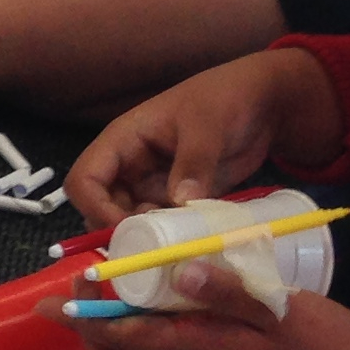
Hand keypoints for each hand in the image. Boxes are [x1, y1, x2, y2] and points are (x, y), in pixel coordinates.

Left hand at [62, 273, 349, 349]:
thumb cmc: (324, 339)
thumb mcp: (280, 305)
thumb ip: (229, 289)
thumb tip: (178, 271)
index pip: (127, 338)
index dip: (88, 316)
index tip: (63, 291)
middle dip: (88, 334)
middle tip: (73, 299)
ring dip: (110, 346)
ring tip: (99, 310)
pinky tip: (146, 325)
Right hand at [65, 48, 345, 222]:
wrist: (265, 104)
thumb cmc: (226, 99)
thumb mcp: (208, 124)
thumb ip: (194, 161)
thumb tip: (180, 203)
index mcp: (123, 141)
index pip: (84, 180)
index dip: (94, 208)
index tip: (124, 230)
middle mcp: (130, 168)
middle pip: (100, 209)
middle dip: (119, 231)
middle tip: (151, 250)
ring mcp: (153, 186)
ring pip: (131, 222)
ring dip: (147, 239)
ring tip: (177, 246)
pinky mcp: (178, 200)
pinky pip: (163, 226)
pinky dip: (172, 238)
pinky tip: (193, 243)